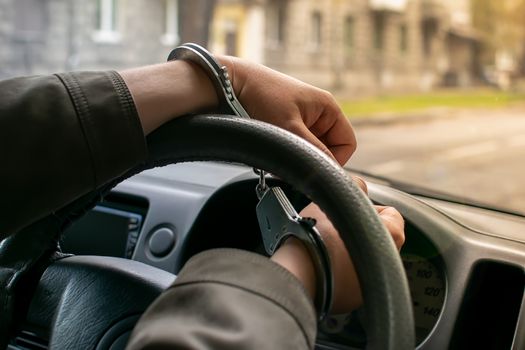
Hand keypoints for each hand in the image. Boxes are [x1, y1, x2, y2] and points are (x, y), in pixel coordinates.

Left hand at [220, 56, 355, 165]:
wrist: (231, 83)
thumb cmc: (262, 96)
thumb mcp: (290, 128)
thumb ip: (314, 151)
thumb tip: (330, 172)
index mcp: (328, 107)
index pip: (346, 143)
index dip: (335, 160)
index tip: (315, 170)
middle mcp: (318, 113)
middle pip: (328, 149)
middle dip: (312, 161)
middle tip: (292, 168)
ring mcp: (302, 119)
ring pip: (310, 150)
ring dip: (298, 159)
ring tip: (279, 161)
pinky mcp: (287, 125)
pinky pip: (296, 146)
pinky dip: (287, 154)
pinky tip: (273, 156)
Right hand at [272, 180, 404, 313]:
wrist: (297, 270)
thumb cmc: (317, 234)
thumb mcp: (335, 197)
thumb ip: (354, 186)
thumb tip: (359, 185)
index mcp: (391, 236)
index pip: (392, 213)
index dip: (370, 206)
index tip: (351, 208)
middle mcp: (387, 264)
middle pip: (375, 238)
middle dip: (357, 231)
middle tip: (335, 226)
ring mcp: (369, 284)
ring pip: (360, 261)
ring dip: (346, 253)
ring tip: (323, 244)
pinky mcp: (351, 300)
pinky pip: (346, 281)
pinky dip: (336, 273)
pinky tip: (319, 262)